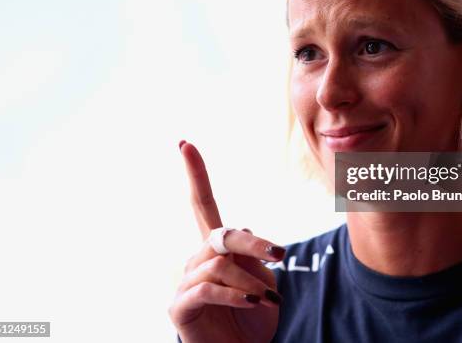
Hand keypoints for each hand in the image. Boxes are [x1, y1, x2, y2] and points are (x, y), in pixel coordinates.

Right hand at [169, 141, 283, 342]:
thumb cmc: (253, 316)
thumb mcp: (260, 279)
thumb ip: (252, 255)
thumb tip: (246, 236)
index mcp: (215, 248)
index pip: (203, 203)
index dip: (196, 174)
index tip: (185, 144)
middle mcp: (197, 258)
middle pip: (223, 235)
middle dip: (253, 244)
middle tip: (281, 256)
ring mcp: (185, 282)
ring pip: (219, 264)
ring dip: (249, 279)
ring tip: (268, 298)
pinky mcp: (180, 306)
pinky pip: (207, 288)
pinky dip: (233, 293)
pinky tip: (250, 301)